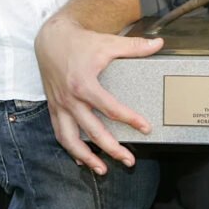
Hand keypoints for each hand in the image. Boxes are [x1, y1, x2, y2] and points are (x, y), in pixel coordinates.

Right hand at [35, 15, 162, 172]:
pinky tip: (81, 159)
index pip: (110, 108)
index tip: (145, 128)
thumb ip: (134, 46)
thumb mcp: (108, 43)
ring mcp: (60, 106)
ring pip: (70, 139)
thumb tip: (158, 44)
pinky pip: (59, 133)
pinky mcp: (54, 108)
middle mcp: (70, 99)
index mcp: (84, 84)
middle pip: (92, 131)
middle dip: (111, 149)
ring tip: (102, 169)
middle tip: (129, 160)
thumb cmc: (79, 42)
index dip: (130, 120)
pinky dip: (70, 148)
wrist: (49, 39)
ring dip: (86, 157)